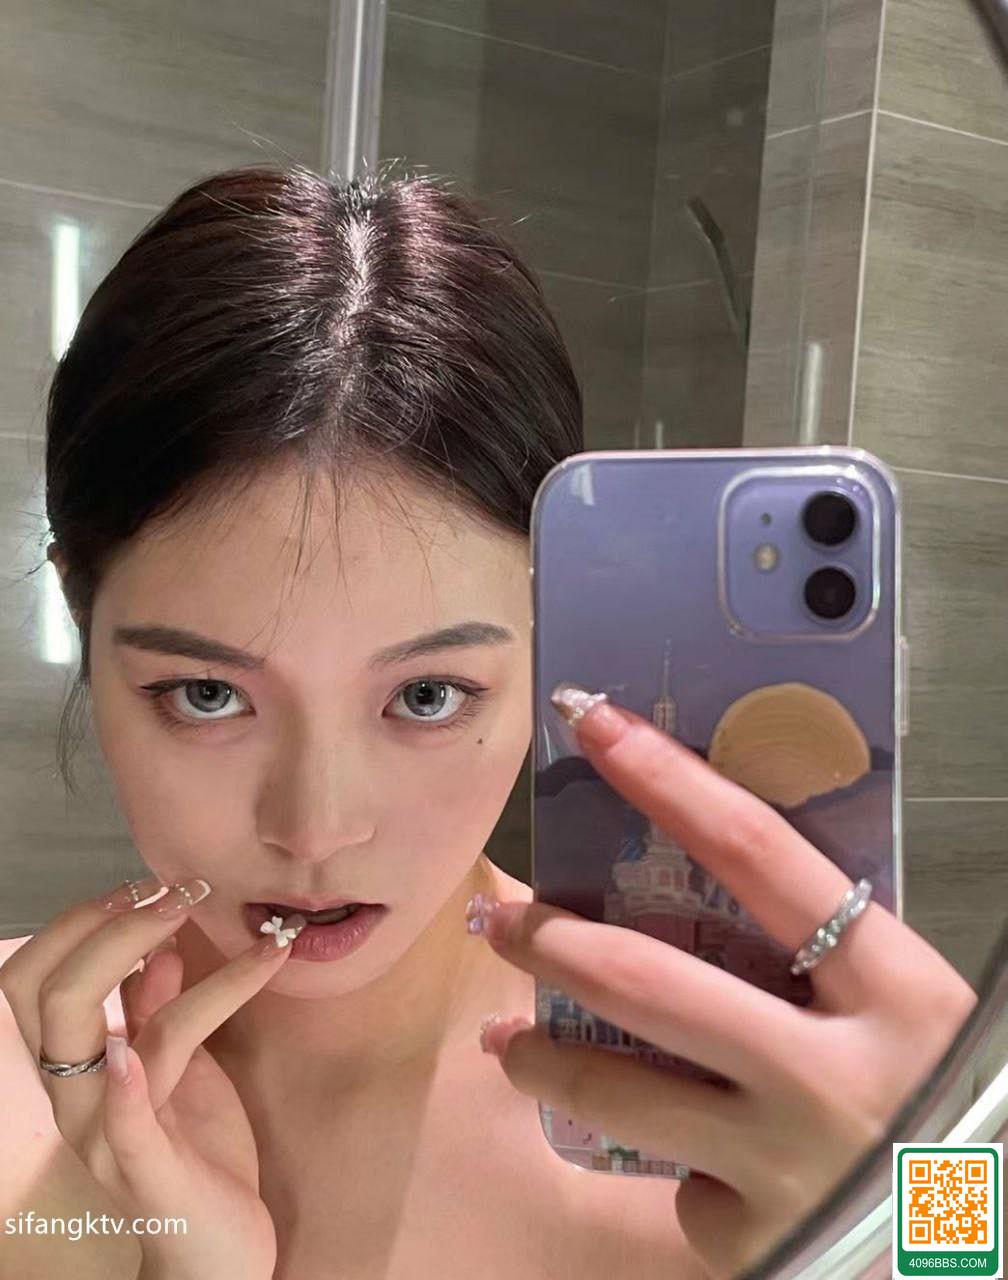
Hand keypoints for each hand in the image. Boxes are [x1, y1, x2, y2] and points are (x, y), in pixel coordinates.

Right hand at [0, 875, 295, 1279]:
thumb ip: (157, 1011)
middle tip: (172, 896)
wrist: (218, 1252)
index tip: (140, 886)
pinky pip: (123, 1127)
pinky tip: (128, 1053)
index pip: (34, 983)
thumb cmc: (195, 1151)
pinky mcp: (150, 1173)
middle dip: (107, 934)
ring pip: (110, 1039)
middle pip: (54, 999)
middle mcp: (79, 1098)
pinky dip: (123, 1087)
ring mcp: (109, 1136)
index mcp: (80, 1068)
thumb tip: (159, 946)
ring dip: (163, 975)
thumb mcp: (178, 1067)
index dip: (77, 926)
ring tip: (228, 935)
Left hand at [466, 690, 978, 1279]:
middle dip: (554, 941)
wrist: (992, 1244)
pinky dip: (670, 1162)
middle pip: (649, 979)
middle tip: (504, 917)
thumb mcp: (902, 1007)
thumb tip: (688, 865)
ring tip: (507, 1038)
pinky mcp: (757, 1242)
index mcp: (894, 990)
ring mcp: (791, 1165)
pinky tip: (688, 1164)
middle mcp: (837, 1075)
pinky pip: (675, 1183)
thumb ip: (820, 950)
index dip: (664, 779)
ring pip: (617, 1090)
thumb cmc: (937, 1093)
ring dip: (541, 1057)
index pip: (756, 852)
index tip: (590, 719)